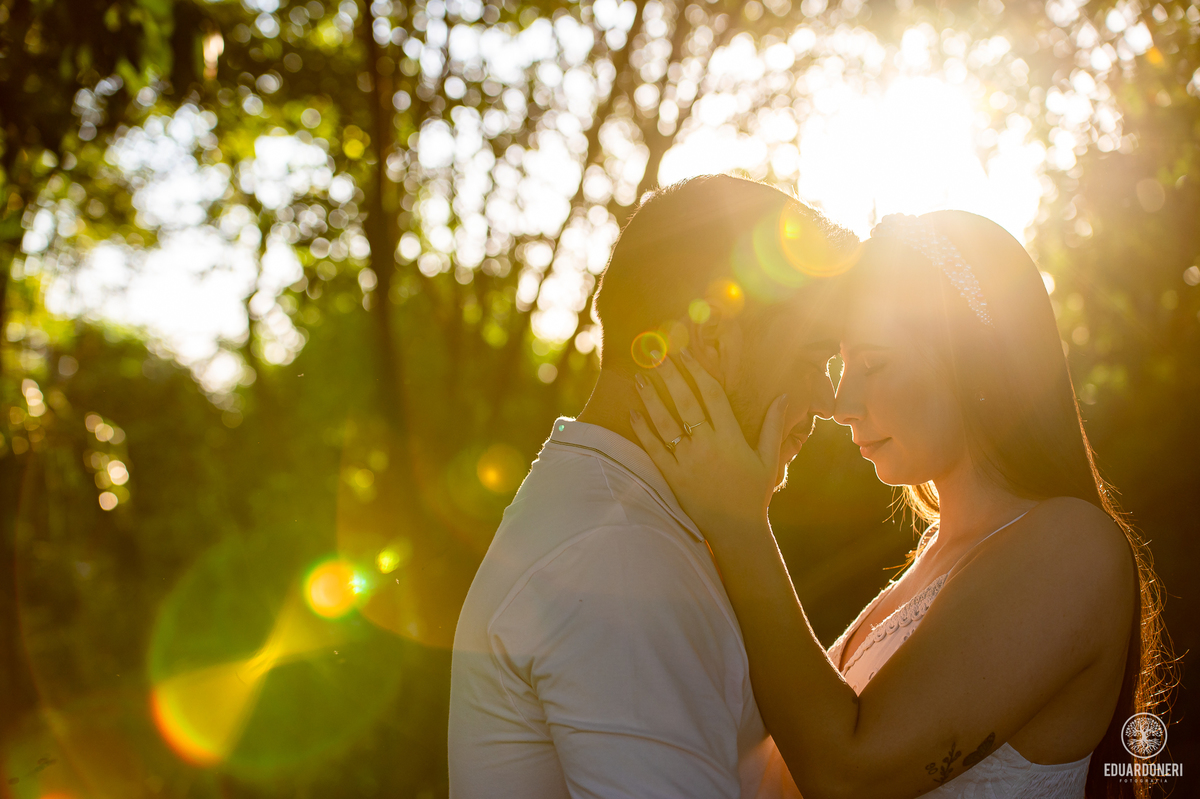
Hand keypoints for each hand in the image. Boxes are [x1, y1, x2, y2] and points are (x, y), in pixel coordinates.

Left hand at [629, 349, 788, 535]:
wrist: (736, 531)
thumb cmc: (754, 494)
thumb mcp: (769, 460)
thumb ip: (773, 426)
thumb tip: (783, 396)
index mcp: (731, 438)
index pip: (712, 395)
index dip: (698, 371)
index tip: (686, 353)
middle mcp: (708, 446)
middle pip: (685, 402)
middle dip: (670, 375)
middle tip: (656, 354)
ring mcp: (688, 461)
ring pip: (665, 423)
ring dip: (651, 398)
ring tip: (640, 377)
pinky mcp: (673, 477)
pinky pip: (654, 450)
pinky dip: (642, 431)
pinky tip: (633, 412)